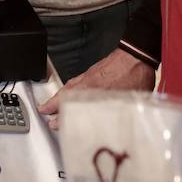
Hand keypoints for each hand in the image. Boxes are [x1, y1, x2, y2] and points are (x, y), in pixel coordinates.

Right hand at [36, 48, 155, 130]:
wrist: (137, 54)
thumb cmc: (135, 75)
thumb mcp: (129, 101)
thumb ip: (121, 113)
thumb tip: (125, 127)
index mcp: (94, 92)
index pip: (72, 107)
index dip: (63, 116)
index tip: (54, 123)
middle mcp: (88, 83)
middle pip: (65, 94)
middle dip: (53, 104)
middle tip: (44, 110)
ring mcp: (90, 75)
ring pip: (69, 86)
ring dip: (59, 95)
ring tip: (53, 101)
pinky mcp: (94, 70)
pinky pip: (76, 80)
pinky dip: (70, 86)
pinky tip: (72, 88)